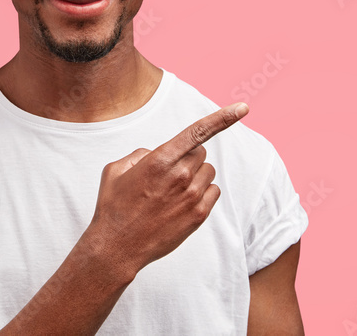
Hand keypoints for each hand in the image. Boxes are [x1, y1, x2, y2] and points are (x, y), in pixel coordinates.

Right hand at [85, 102, 248, 277]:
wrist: (116, 248)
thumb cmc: (113, 207)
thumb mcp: (116, 170)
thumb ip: (141, 154)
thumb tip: (157, 153)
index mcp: (160, 160)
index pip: (197, 132)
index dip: (223, 118)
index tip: (243, 108)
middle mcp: (180, 176)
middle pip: (201, 152)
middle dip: (188, 158)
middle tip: (169, 174)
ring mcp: (192, 197)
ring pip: (208, 172)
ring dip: (195, 176)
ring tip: (172, 192)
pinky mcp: (199, 215)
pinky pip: (213, 191)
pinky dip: (202, 192)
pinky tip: (182, 203)